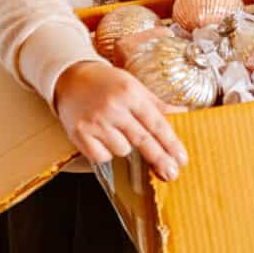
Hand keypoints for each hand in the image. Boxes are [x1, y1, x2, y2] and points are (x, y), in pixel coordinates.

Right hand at [52, 60, 189, 180]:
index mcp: (130, 93)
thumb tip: (182, 114)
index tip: (181, 158)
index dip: (170, 143)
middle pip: (142, 140)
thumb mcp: (134, 87)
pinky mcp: (79, 134)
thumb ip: (157, 104)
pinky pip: (102, 157)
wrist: (71, 79)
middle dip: (159, 159)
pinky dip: (105, 152)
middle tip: (172, 173)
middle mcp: (113, 108)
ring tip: (116, 131)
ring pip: (122, 150)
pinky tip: (102, 137)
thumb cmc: (107, 83)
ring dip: (125, 147)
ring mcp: (95, 121)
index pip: (156, 122)